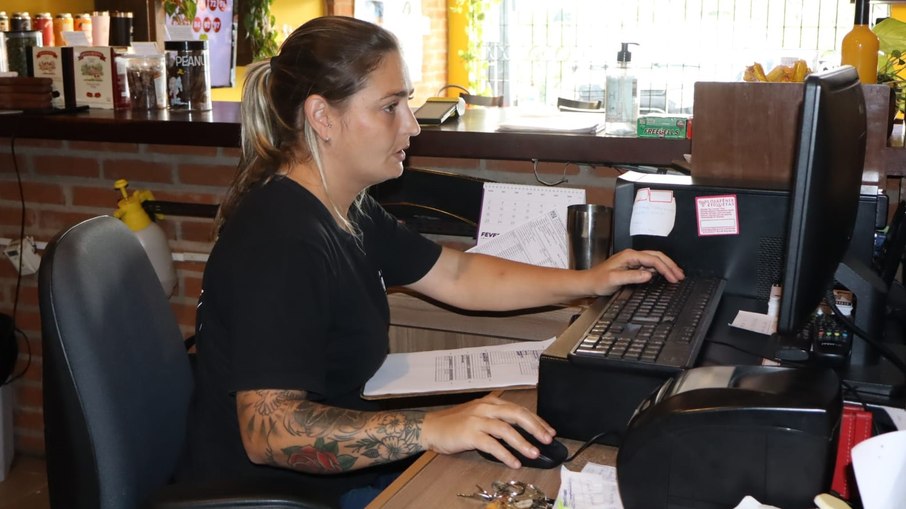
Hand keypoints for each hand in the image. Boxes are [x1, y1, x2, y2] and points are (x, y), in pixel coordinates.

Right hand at [421, 394, 555, 468]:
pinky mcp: (469, 433)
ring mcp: (477, 419)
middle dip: (535, 427)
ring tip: (534, 453)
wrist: (431, 427)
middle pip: (516, 414)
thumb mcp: (479, 415)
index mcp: (491, 402)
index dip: (536, 420)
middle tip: (547, 439)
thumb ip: (497, 419)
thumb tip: (522, 432)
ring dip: (522, 442)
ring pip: (505, 429)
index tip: (549, 431)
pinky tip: (514, 462)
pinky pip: (491, 444)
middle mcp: (486, 408)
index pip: (519, 409)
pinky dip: (505, 454)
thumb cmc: (455, 424)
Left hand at [586, 249, 683, 295]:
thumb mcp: (614, 280)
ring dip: (666, 267)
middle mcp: (632, 256)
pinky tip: (664, 275)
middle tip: (680, 276)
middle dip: (670, 265)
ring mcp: (632, 260)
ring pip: (654, 260)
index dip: (666, 268)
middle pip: (656, 256)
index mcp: (629, 256)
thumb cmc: (598, 281)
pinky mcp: (631, 266)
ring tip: (677, 275)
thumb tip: (649, 275)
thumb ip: (632, 276)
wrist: (588, 283)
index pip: (653, 259)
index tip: (674, 278)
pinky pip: (649, 265)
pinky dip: (659, 270)